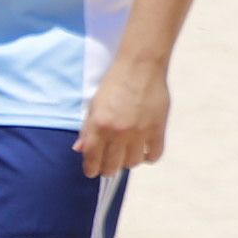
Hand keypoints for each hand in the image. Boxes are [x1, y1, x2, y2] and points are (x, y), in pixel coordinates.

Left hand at [80, 55, 169, 175]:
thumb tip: (80, 149)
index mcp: (99, 125)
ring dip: (127, 161)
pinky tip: (143, 150)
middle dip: (107, 169)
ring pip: (132, 163)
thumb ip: (87, 129)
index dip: (90, 168)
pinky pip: (154, 155)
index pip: (92, 158)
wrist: (140, 66)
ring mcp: (140, 132)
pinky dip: (148, 157)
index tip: (91, 171)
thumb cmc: (114, 83)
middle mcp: (118, 132)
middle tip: (108, 166)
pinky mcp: (158, 129)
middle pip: (112, 165)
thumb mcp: (94, 105)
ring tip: (126, 154)